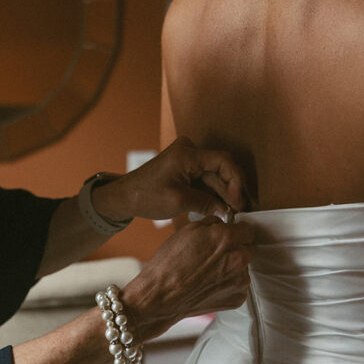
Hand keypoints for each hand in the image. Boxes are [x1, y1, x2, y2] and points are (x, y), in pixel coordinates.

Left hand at [92, 136, 246, 222]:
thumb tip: (227, 210)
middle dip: (230, 190)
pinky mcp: (184, 168)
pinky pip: (204, 179)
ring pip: (213, 175)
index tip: (238, 200)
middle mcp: (188, 151)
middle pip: (219, 169)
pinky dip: (211, 192)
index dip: (235, 180)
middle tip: (238, 210)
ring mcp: (186, 159)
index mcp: (187, 154)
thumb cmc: (145, 196)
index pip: (222, 161)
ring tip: (230, 212)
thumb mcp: (179, 201)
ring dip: (222, 193)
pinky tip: (219, 207)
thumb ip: (206, 203)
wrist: (124, 197)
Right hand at [121, 216, 254, 341]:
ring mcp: (240, 281)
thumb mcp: (188, 230)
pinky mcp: (237, 298)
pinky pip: (238, 285)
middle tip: (215, 254)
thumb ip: (213, 223)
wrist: (162, 296)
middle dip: (236, 248)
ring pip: (243, 268)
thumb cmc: (170, 263)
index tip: (230, 235)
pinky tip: (209, 284)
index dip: (237, 231)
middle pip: (249, 248)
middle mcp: (239, 259)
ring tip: (208, 272)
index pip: (248, 229)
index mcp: (228, 238)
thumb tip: (223, 223)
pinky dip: (228, 284)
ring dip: (232, 267)